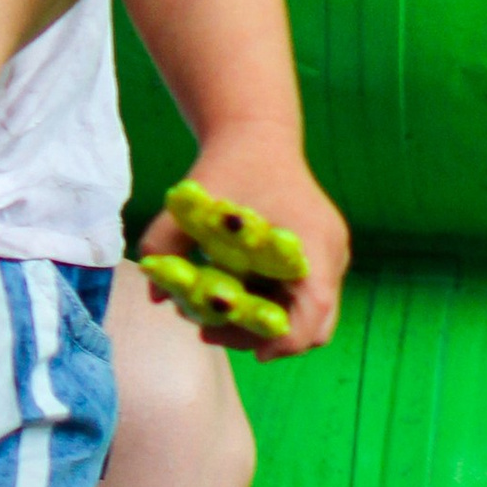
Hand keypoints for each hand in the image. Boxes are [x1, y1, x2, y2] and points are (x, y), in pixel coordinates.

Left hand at [142, 127, 346, 359]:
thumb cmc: (227, 168)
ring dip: (266, 326)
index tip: (253, 352)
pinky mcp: (321, 256)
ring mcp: (331, 255)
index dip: (286, 338)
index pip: (315, 307)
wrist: (256, 135)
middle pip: (317, 324)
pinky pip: (303, 297)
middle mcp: (331, 252)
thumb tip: (156, 296)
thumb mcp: (190, 203)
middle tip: (213, 333)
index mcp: (312, 240)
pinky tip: (229, 298)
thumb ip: (166, 244)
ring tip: (212, 317)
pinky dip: (271, 307)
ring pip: (310, 315)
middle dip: (267, 340)